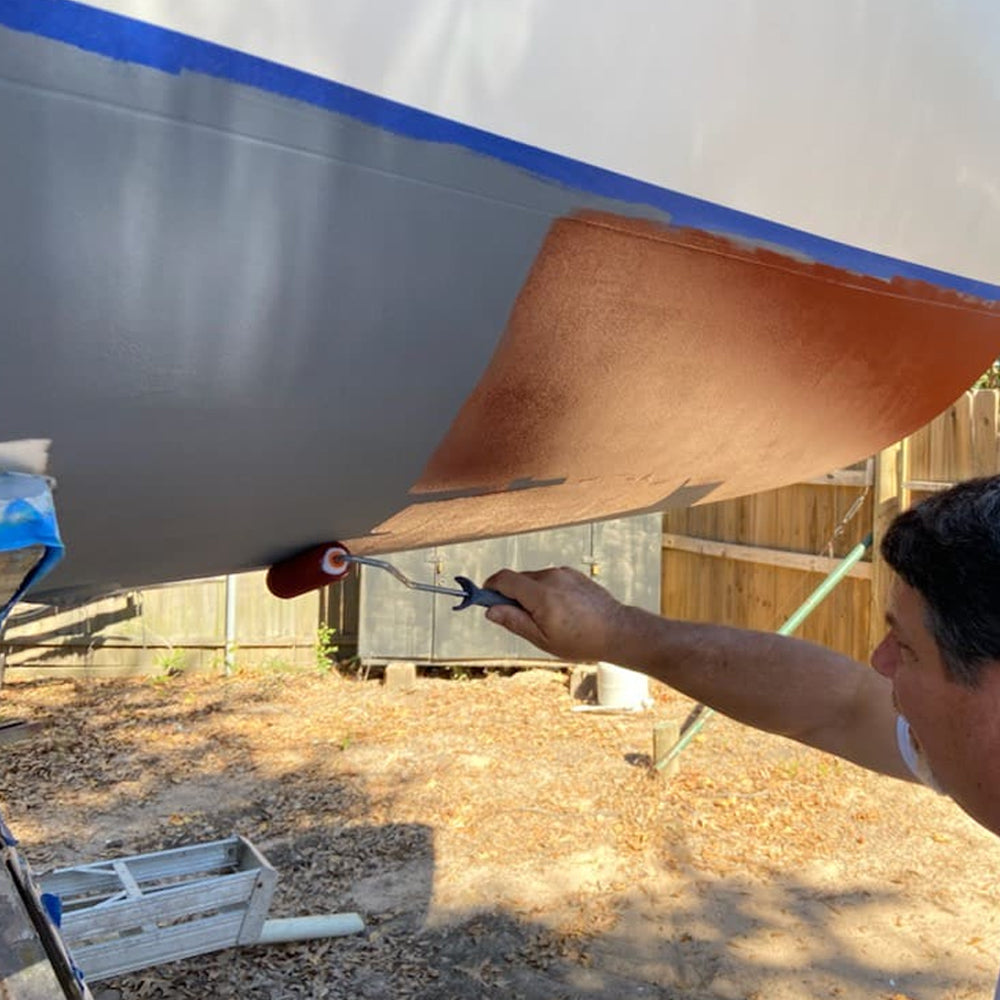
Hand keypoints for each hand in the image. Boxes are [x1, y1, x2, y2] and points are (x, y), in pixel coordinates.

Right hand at [481, 566, 627, 662]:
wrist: (617, 630)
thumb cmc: (582, 640)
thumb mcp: (542, 639)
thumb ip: (514, 621)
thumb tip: (491, 611)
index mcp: (540, 594)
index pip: (504, 579)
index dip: (489, 588)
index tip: (485, 599)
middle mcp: (551, 577)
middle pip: (517, 578)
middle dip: (510, 595)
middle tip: (518, 617)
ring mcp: (563, 573)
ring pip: (533, 579)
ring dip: (529, 593)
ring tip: (545, 618)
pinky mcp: (573, 574)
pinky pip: (549, 578)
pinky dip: (545, 590)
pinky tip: (558, 610)